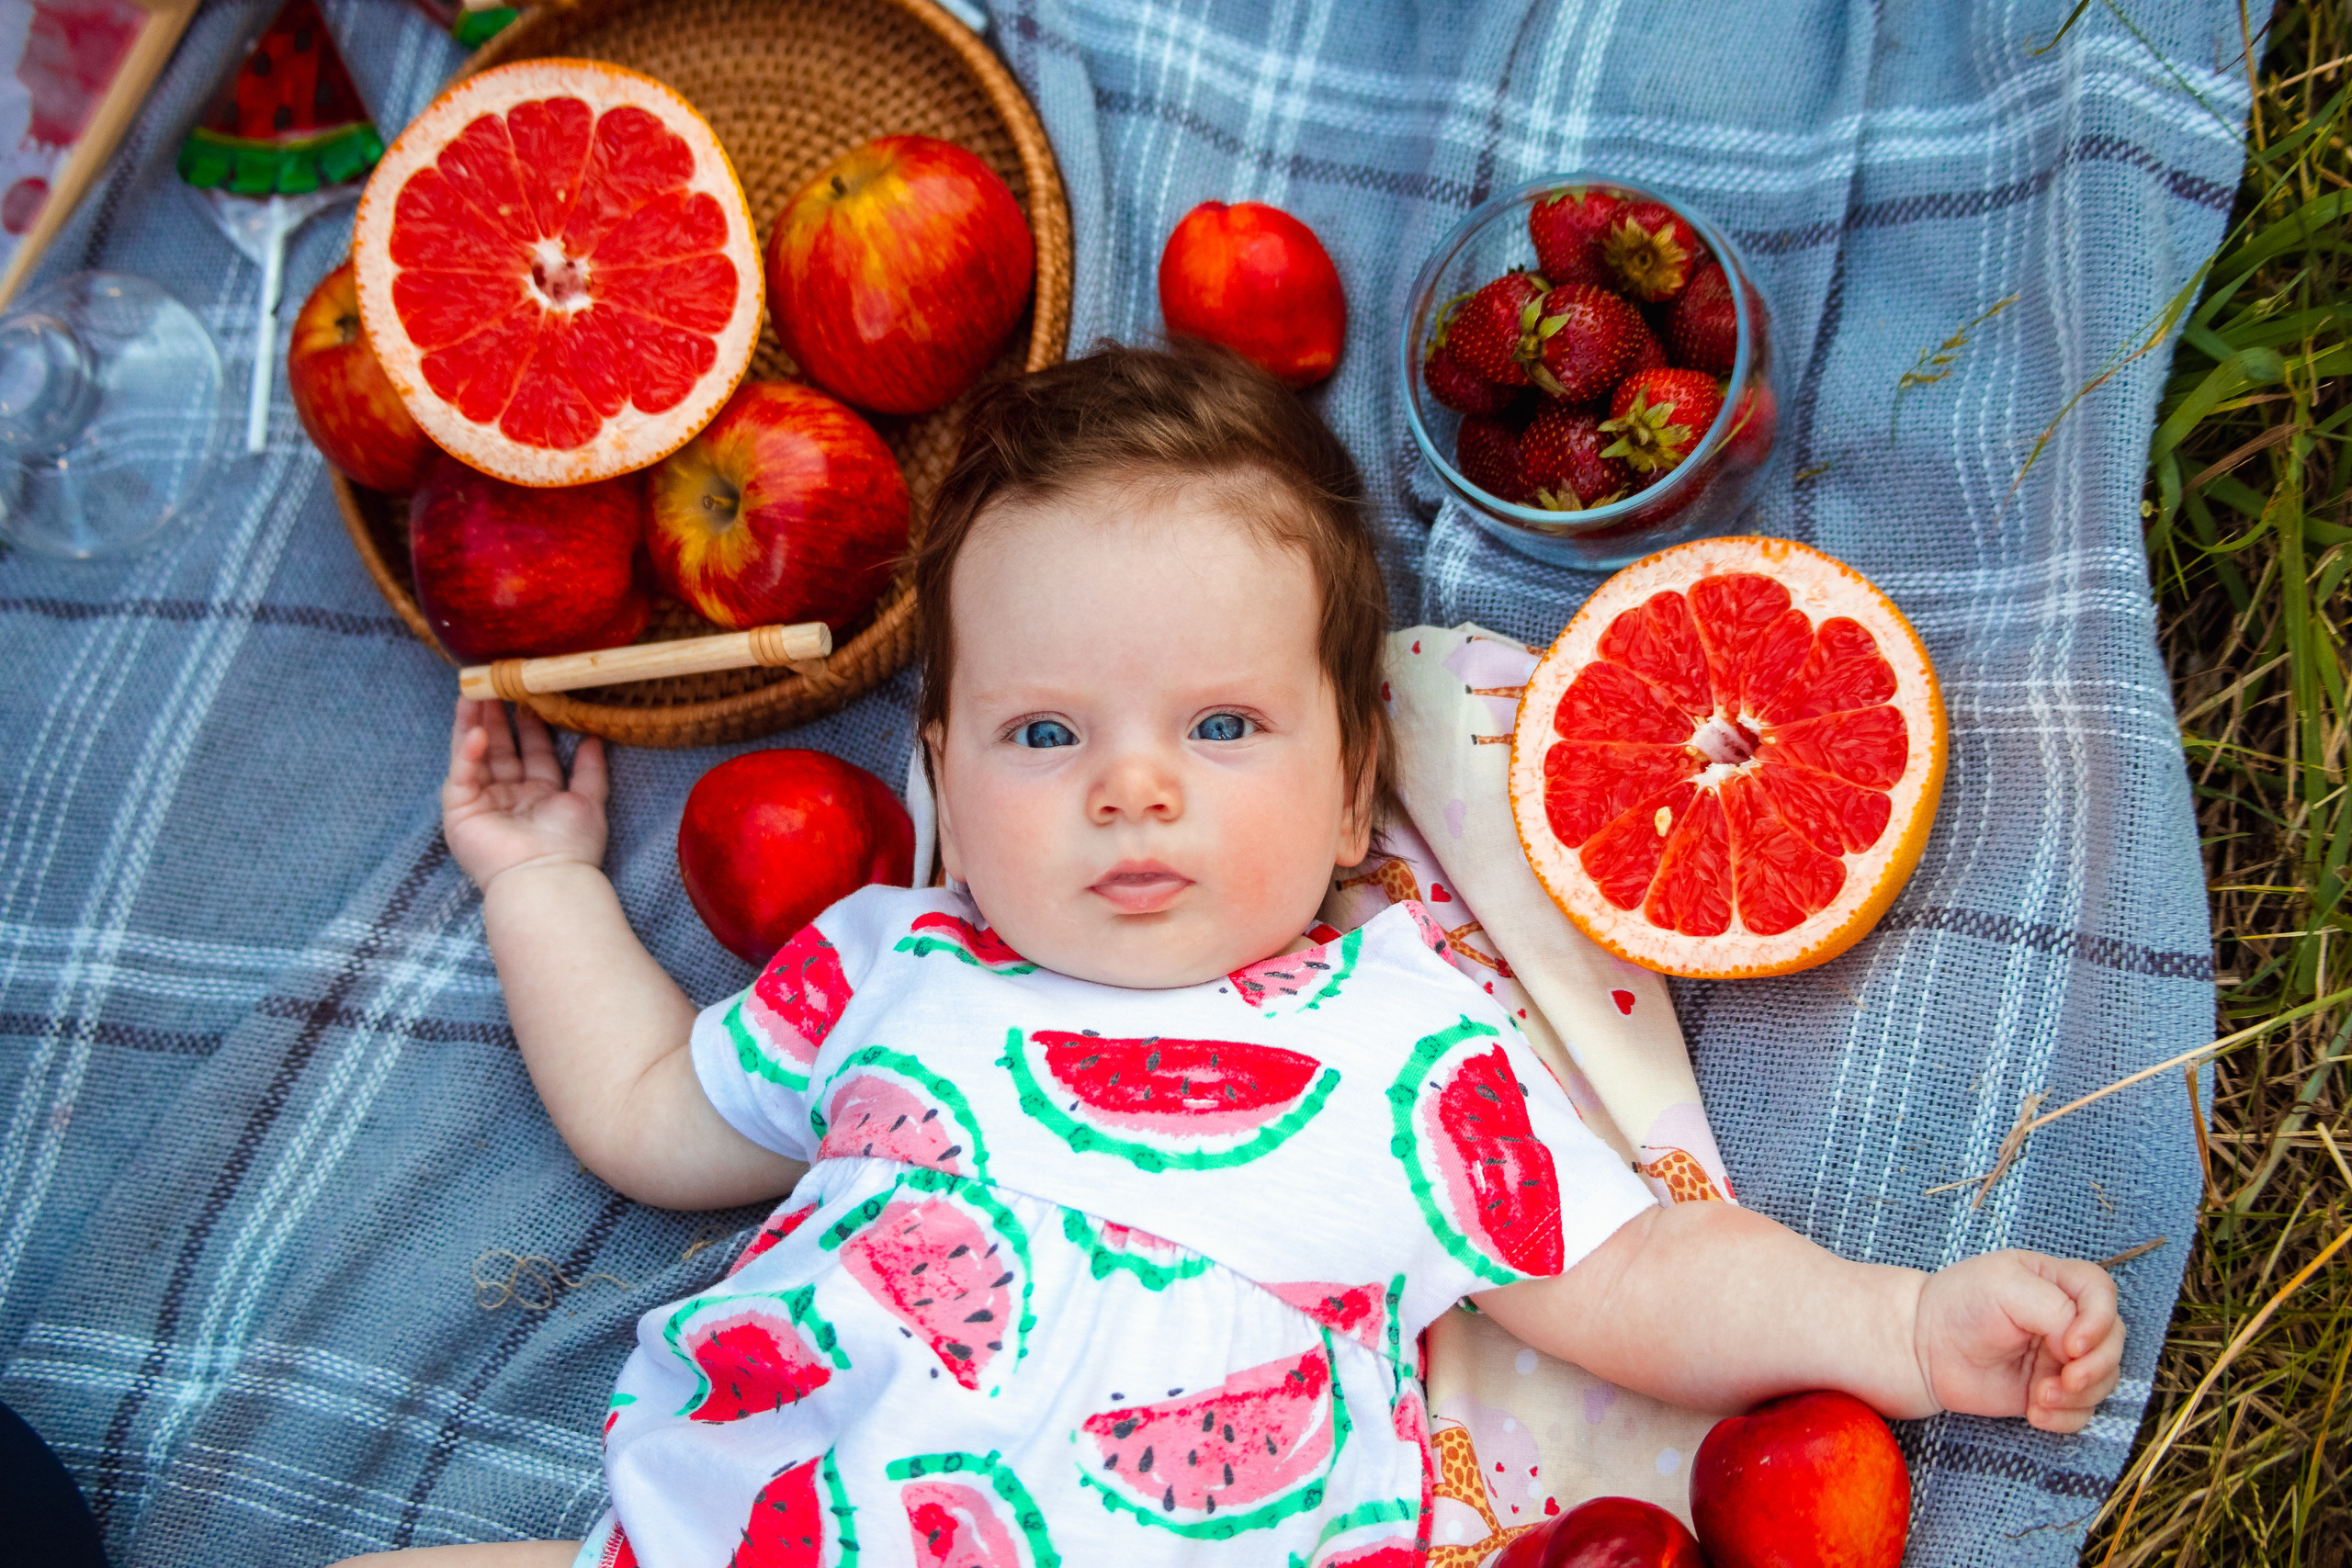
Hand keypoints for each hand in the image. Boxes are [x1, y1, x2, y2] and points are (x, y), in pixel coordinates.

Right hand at [442, 698, 609, 891]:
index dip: (530, 726)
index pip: (533, 753)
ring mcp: (483, 803)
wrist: (546, 877)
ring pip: (475, 755)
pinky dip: (467, 753)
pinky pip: (461, 775)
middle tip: (496, 686)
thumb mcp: (589, 800)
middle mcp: (510, 798)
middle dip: (497, 718)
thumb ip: (591, 770)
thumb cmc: (571, 847)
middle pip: (500, 749)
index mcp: (539, 796)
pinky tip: (476, 732)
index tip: (529, 697)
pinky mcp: (460, 812)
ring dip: (474, 725)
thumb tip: (595, 737)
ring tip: (473, 694)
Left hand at [1914, 1249, 2122, 1431]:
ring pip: (2103, 1381)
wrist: (1923, 1349)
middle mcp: (2067, 1318)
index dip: (2099, 1322)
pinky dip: (2066, 1417)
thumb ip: (2055, 1309)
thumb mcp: (2004, 1288)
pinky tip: (2034, 1412)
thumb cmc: (1959, 1305)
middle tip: (2065, 1381)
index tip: (2072, 1345)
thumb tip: (2082, 1347)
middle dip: (2095, 1367)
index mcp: (2058, 1281)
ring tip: (2038, 1398)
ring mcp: (2062, 1356)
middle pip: (2112, 1342)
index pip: (2103, 1293)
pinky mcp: (2052, 1390)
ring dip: (2079, 1396)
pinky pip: (2082, 1412)